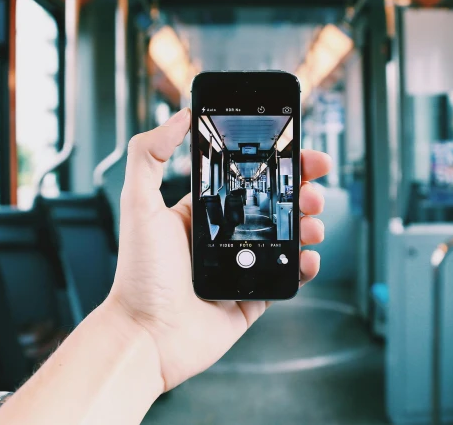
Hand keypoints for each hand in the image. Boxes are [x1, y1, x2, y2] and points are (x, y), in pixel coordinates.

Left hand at [109, 108, 330, 390]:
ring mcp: (239, 268)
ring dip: (307, 225)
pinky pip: (286, 278)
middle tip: (314, 186)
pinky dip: (304, 267)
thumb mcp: (139, 204)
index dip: (272, 164)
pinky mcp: (252, 298)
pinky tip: (309, 258)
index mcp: (200, 213)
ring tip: (314, 221)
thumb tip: (178, 116)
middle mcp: (221, 238)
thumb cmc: (139, 274)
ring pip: (285, 239)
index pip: (244, 180)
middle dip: (299, 192)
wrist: (147, 336)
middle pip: (271, 206)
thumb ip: (148, 154)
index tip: (295, 151)